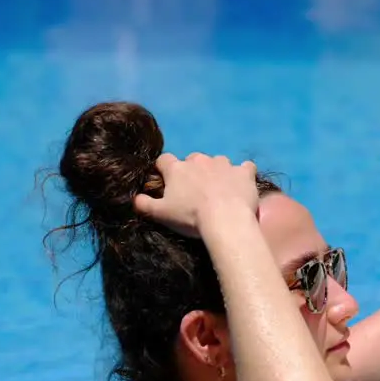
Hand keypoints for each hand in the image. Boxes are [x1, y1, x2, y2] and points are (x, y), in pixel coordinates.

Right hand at [132, 153, 259, 237]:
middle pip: (192, 160)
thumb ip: (144, 204)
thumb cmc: (190, 217)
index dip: (164, 170)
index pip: (164, 160)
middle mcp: (200, 160)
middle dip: (193, 172)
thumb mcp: (161, 214)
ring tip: (220, 191)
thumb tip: (134, 198)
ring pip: (217, 162)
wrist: (225, 220)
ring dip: (216, 172)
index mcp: (177, 168)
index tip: (167, 183)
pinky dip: (243, 174)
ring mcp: (224, 163)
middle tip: (196, 192)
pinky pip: (245, 167)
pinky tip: (242, 184)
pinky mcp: (244, 172)